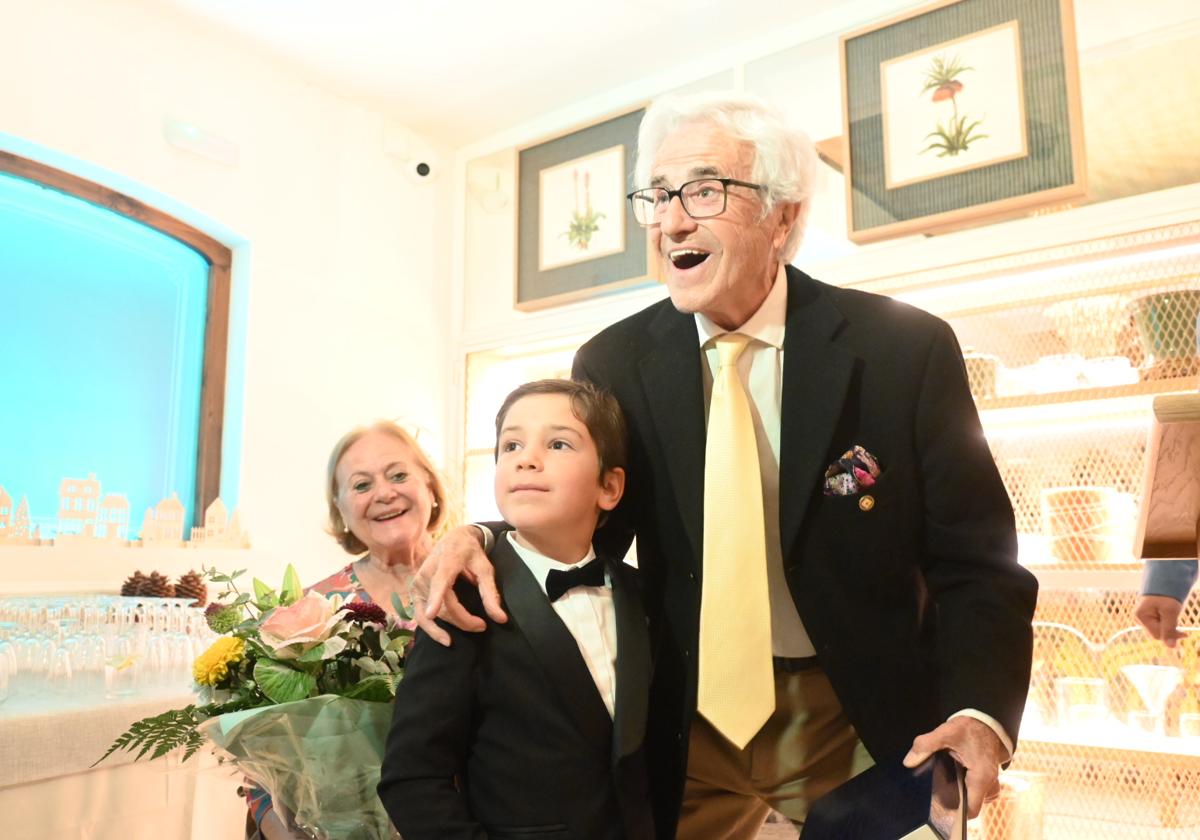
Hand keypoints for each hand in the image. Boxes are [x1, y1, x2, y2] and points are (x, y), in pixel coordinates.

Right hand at [412, 525, 506, 645]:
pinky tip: (444, 636)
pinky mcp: (414, 591)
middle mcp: (427, 572)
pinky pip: (419, 615)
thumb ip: (491, 593)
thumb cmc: (471, 553)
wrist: (453, 539)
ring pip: (428, 615)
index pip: (439, 582)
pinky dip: (431, 628)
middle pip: (441, 605)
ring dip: (446, 629)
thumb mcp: (485, 568)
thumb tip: (501, 619)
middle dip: (462, 621)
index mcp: (446, 562)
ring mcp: (418, 582)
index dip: (435, 598)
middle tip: (482, 626)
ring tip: (467, 631)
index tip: (431, 614)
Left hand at [903, 717, 1004, 819]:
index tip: (942, 807)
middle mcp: (990, 783)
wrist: (988, 719)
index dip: (957, 813)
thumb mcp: (945, 733)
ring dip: (964, 793)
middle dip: (957, 801)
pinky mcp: (990, 776)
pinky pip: (981, 790)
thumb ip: (925, 745)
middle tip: (940, 791)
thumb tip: (909, 762)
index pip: (972, 810)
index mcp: (981, 777)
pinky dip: (969, 786)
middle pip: (973, 805)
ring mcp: (992, 780)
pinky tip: (956, 775)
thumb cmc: (970, 727)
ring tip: (947, 782)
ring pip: (978, 798)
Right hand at [1135, 595, 1185, 647]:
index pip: (1157, 636)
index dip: (1171, 635)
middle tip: (1181, 626)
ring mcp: (1143, 618)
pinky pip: (1159, 626)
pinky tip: (1170, 617)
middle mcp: (1139, 619)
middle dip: (1170, 631)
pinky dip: (1167, 624)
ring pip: (1159, 631)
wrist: (1165, 582)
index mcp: (1141, 616)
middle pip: (1157, 634)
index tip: (1185, 632)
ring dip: (1169, 627)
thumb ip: (1170, 629)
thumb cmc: (1167, 595)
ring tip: (1173, 616)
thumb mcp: (1171, 612)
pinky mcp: (1148, 617)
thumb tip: (1171, 647)